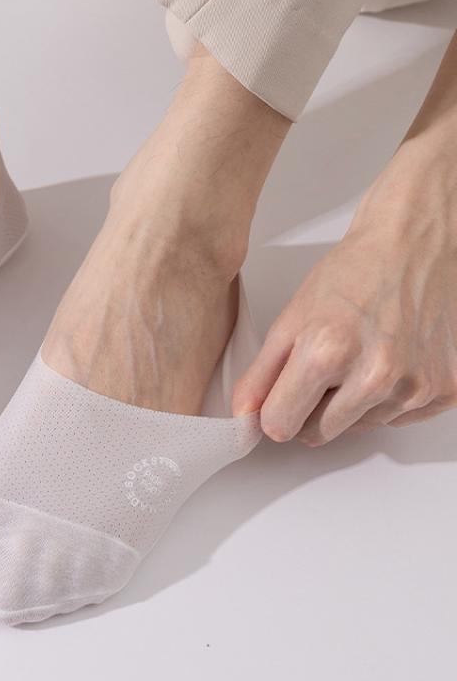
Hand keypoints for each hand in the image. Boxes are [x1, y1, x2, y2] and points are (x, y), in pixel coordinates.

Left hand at [233, 144, 456, 445]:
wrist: (412, 247)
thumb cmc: (353, 274)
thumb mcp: (291, 319)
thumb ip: (261, 373)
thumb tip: (243, 414)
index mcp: (327, 353)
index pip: (280, 426)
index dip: (275, 411)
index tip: (280, 397)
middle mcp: (375, 376)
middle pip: (317, 433)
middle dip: (311, 407)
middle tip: (323, 365)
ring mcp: (414, 387)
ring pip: (357, 428)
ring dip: (350, 403)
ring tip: (358, 355)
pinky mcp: (444, 391)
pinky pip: (396, 421)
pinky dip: (386, 400)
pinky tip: (387, 362)